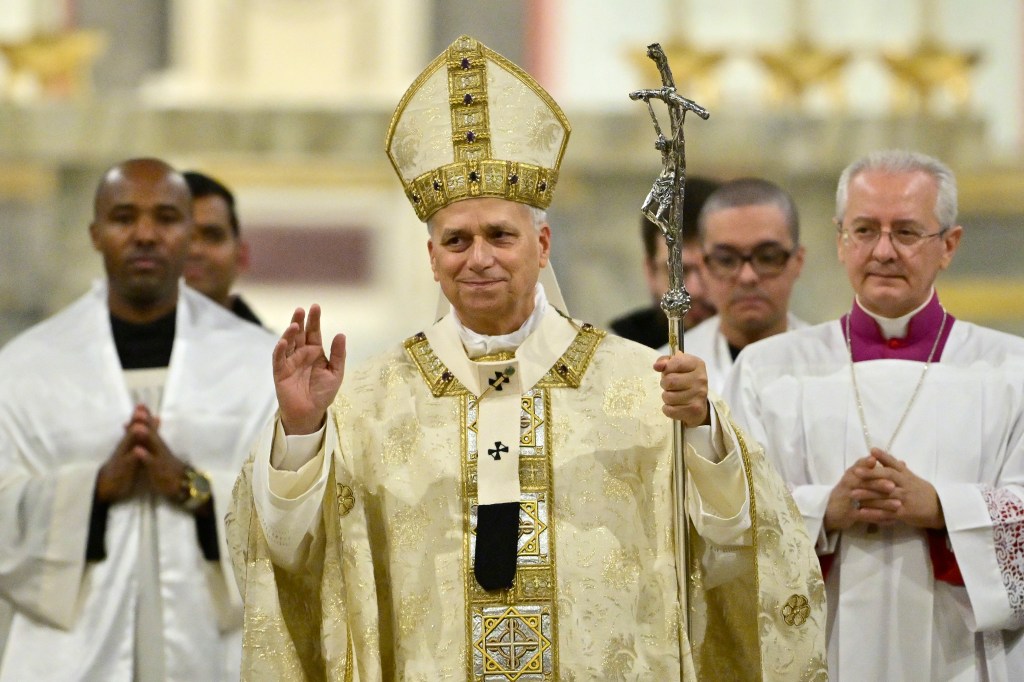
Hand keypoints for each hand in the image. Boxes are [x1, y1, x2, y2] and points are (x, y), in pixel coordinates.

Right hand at [95, 405, 146, 502]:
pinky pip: (127, 463)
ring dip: (132, 435)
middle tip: (140, 409)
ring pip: (127, 445)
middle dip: (135, 420)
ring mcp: (121, 457)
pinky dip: (132, 457)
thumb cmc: (123, 465)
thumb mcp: (132, 449)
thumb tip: (153, 420)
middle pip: (130, 432)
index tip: (144, 404)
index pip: (135, 426)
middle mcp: (124, 447)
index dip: (140, 416)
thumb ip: (140, 436)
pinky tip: (137, 451)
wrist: (107, 485)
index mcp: (128, 442)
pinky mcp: (121, 469)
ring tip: (139, 427)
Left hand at [127, 405, 189, 501]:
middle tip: (139, 409)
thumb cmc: (169, 469)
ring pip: (153, 445)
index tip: (139, 404)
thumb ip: (153, 441)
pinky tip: (137, 450)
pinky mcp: (160, 469)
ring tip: (138, 426)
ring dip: (146, 435)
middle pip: (152, 432)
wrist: (184, 484)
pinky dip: (145, 455)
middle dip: (146, 421)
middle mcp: (160, 448)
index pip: (152, 428)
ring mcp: (161, 458)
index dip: (146, 416)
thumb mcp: (160, 453)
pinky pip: (151, 462)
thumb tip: (148, 428)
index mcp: (159, 444)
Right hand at [274, 305, 346, 434]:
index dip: (314, 320)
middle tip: (301, 309)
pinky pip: (279, 358)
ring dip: (289, 333)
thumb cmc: (323, 393)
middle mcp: (301, 353)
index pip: (314, 332)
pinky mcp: (280, 372)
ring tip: (295, 324)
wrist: (311, 412)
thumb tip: (341, 334)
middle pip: (299, 334)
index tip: (315, 307)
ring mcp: (289, 361)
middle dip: (300, 321)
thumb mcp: (336, 373)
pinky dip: (280, 349)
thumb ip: (338, 354)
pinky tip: (284, 341)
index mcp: (315, 352)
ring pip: (288, 343)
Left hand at [653, 351, 709, 427]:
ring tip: (674, 396)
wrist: (699, 404)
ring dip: (666, 398)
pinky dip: (668, 409)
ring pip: (668, 397)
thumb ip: (665, 361)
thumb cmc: (684, 381)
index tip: (668, 372)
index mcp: (697, 364)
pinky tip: (675, 406)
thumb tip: (657, 366)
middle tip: (670, 386)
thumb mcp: (676, 366)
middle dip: (664, 384)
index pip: (676, 362)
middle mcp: (700, 379)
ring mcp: (699, 395)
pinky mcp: (695, 410)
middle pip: (670, 381)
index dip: (667, 368)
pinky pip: (670, 410)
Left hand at [823, 449, 944, 530]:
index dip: (883, 457)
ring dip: (868, 494)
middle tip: (855, 472)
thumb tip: (879, 454)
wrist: (940, 510)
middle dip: (871, 474)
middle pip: (888, 477)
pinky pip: (887, 512)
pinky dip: (874, 512)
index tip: (872, 450)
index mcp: (906, 475)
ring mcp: (905, 498)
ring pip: (885, 494)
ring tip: (853, 493)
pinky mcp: (904, 512)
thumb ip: (895, 467)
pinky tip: (862, 511)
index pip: (894, 464)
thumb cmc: (922, 491)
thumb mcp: (910, 477)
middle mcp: (905, 484)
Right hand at [824, 454, 899, 530]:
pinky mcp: (848, 514)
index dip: (868, 464)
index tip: (881, 463)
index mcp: (852, 474)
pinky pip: (865, 516)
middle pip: (863, 483)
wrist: (830, 510)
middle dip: (878, 484)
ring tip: (897, 505)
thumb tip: (901, 462)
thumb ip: (877, 470)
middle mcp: (848, 484)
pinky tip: (892, 520)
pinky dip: (878, 518)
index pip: (860, 466)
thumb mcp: (858, 477)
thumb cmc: (848, 491)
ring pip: (866, 500)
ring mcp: (847, 499)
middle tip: (893, 486)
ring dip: (882, 502)